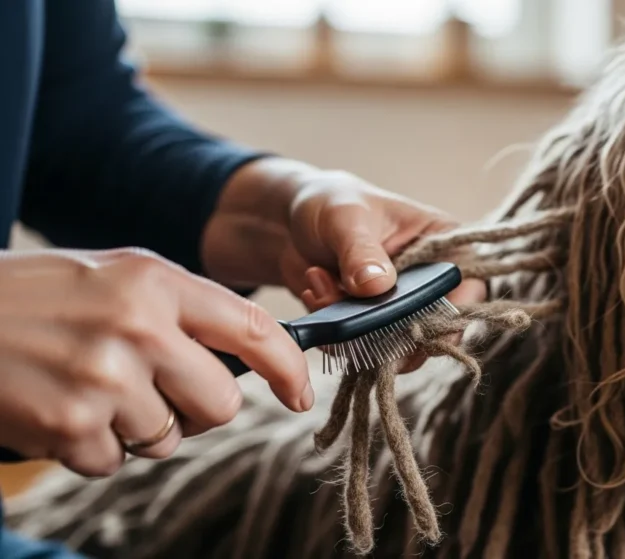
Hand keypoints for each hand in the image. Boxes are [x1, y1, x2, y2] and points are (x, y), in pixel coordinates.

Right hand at [0, 249, 310, 476]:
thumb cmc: (36, 297)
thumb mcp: (115, 276)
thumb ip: (179, 308)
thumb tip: (242, 356)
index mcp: (155, 282)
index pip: (251, 329)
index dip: (287, 368)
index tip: (298, 395)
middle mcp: (139, 327)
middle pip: (221, 403)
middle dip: (197, 410)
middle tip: (156, 392)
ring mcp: (105, 378)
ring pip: (168, 437)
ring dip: (136, 428)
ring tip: (89, 389)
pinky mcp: (70, 425)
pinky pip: (114, 461)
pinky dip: (92, 447)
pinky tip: (61, 409)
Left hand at [201, 158, 485, 326]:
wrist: (288, 223)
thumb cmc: (330, 204)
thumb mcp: (346, 219)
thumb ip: (361, 252)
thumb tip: (377, 285)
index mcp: (445, 245)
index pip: (469, 289)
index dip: (451, 314)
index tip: (413, 325)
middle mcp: (430, 281)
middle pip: (434, 329)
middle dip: (386, 327)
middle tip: (349, 306)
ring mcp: (402, 308)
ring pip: (395, 346)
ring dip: (352, 329)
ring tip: (319, 286)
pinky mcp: (373, 327)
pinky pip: (363, 350)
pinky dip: (335, 332)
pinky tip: (315, 292)